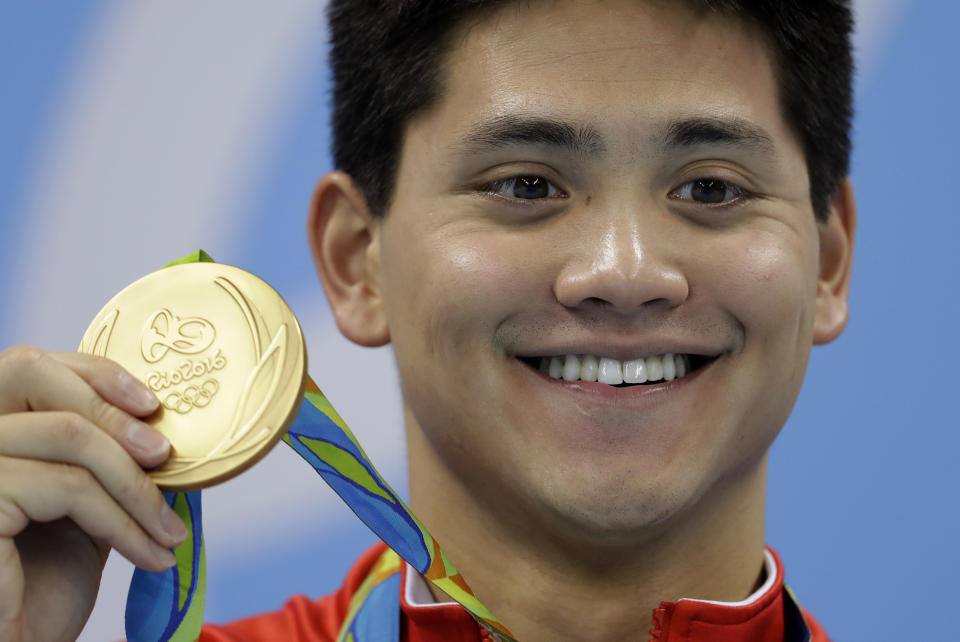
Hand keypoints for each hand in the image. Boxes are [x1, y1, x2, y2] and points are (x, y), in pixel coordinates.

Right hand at [0, 346, 187, 641]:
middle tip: (166, 457)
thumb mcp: (77, 510)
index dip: (95, 373)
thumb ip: (98, 462)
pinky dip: (124, 521)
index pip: (30, 367)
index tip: (152, 405)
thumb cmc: (37, 589)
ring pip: (68, 437)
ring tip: (170, 533)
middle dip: (113, 412)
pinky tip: (150, 553)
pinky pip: (69, 487)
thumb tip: (160, 428)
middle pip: (34, 376)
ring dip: (135, 487)